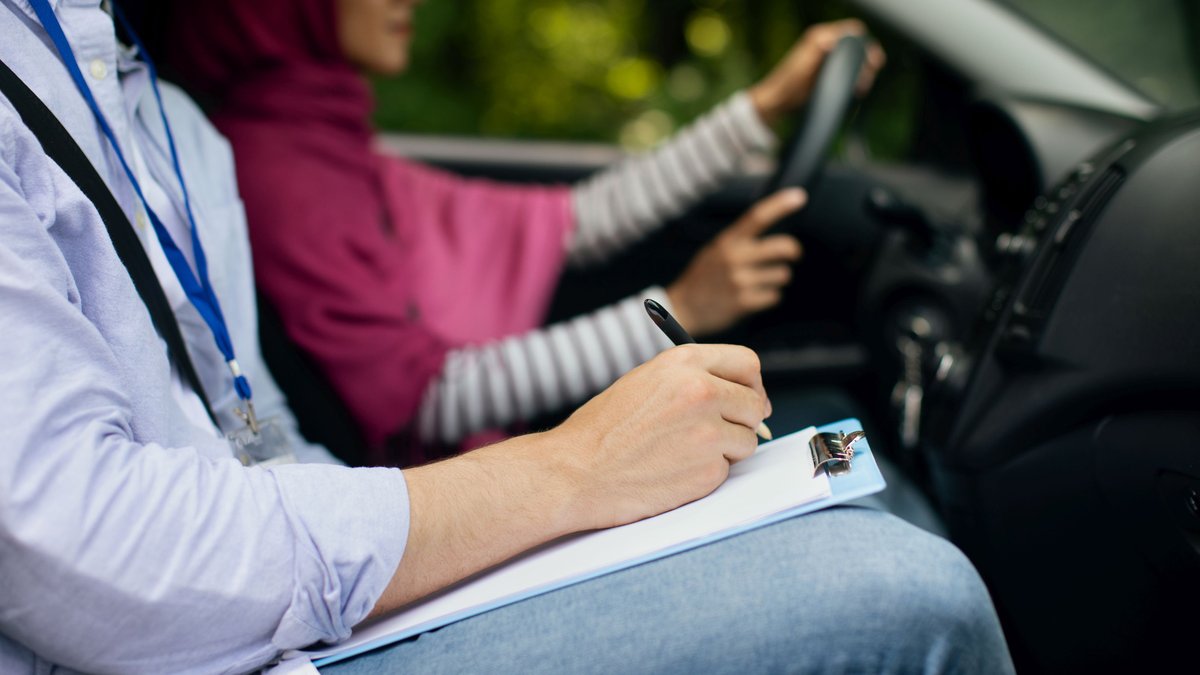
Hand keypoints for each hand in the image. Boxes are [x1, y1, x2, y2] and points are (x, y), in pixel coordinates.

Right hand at [548, 344, 769, 529]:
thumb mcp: (646, 382)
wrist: (575, 473)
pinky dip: (707, 473)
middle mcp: (701, 392)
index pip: (747, 363)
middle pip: (755, 403)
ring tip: (684, 452)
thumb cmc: (602, 429)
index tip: (748, 396)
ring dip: (727, 449)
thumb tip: (739, 395)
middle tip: (724, 431)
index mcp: (684, 363)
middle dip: (744, 419)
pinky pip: (727, 470)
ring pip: (747, 440)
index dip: (751, 383)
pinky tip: (674, 471)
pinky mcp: (708, 471)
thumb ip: (692, 380)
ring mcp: (708, 433)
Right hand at [666, 189, 805, 335]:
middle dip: (794, 251)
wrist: (683, 308)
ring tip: (760, 281)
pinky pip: (775, 296)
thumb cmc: (704, 277)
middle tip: (793, 255)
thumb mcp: (715, 250)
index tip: (799, 197)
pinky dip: (770, 297)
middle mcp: (734, 258)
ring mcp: (739, 280)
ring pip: (782, 274)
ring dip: (778, 278)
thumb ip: (740, 240)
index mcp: (727, 241)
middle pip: (782, 247)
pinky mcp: (744, 302)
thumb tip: (773, 230)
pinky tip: (755, 297)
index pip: (757, 217)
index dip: (780, 205)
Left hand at [749, 19, 886, 125]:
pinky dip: (857, 78)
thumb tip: (833, 41)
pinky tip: (857, 89)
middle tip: (870, 74)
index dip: (865, 42)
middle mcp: (827, 44)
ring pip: (857, 58)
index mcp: (821, 37)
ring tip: (862, 86)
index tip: (871, 59)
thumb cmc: (787, 83)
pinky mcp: (830, 72)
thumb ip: (818, 48)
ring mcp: (829, 58)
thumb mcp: (802, 63)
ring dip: (864, 70)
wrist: (778, 101)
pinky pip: (851, 70)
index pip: (853, 31)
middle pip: (859, 44)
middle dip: (868, 58)